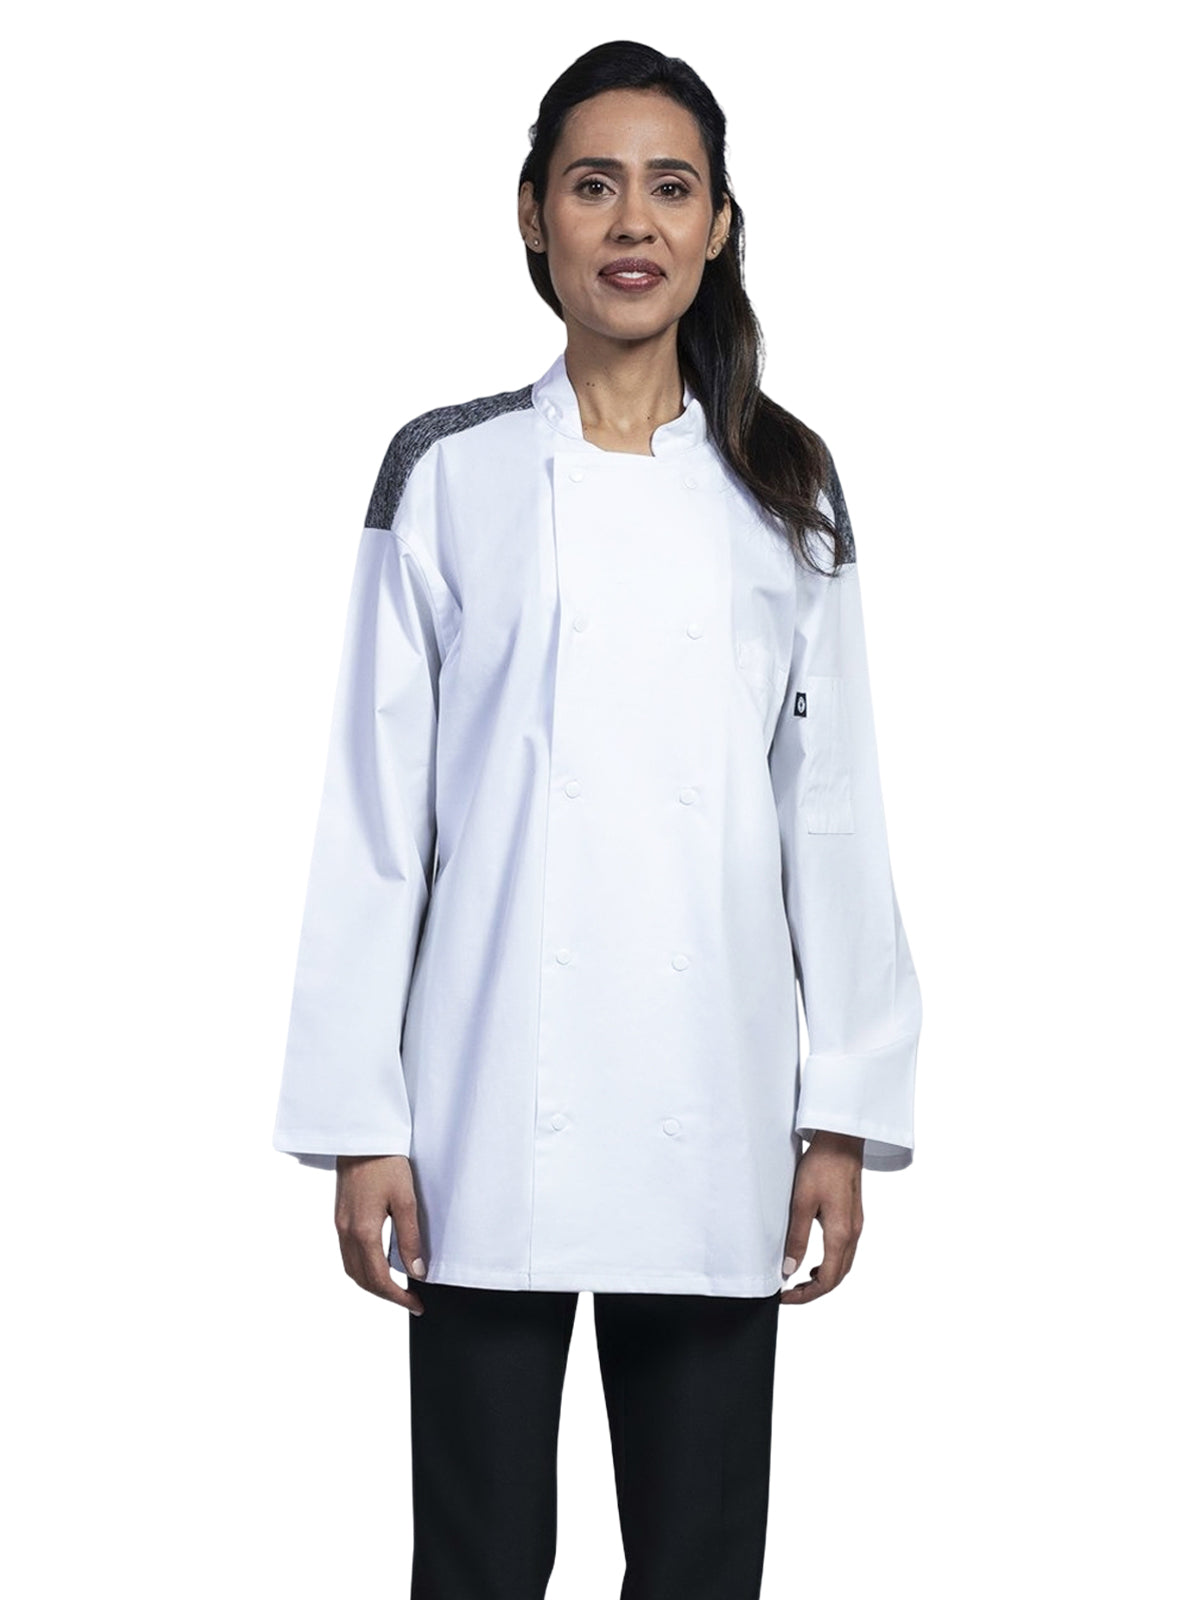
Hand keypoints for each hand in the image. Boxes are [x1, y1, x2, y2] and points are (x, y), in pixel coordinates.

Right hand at [334, 1154, 426, 1314]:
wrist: (361, 1136)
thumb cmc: (385, 1162)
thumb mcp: (405, 1200)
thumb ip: (410, 1239)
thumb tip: (416, 1271)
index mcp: (363, 1231)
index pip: (378, 1280)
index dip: (398, 1297)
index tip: (416, 1305)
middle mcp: (346, 1232)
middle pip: (362, 1279)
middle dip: (385, 1295)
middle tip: (410, 1300)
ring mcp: (339, 1225)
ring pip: (351, 1268)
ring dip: (372, 1283)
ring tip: (395, 1287)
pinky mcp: (339, 1216)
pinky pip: (347, 1253)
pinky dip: (363, 1266)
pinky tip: (378, 1262)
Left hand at [779, 1131, 864, 1304]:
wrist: (841, 1142)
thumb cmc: (821, 1166)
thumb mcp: (801, 1203)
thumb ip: (796, 1238)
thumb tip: (789, 1270)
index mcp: (840, 1234)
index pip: (827, 1280)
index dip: (806, 1294)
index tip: (785, 1297)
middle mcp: (853, 1234)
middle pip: (837, 1277)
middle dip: (815, 1291)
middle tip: (790, 1294)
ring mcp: (856, 1226)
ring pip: (843, 1265)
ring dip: (824, 1279)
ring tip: (801, 1282)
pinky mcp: (853, 1217)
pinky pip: (845, 1251)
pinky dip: (831, 1264)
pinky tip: (816, 1261)